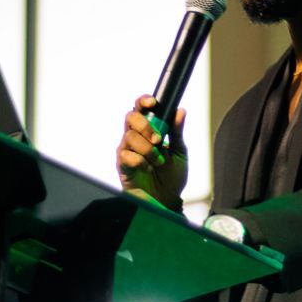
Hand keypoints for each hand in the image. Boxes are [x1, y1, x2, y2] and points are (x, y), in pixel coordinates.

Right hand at [116, 96, 188, 210]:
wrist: (167, 200)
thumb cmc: (171, 177)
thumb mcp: (180, 152)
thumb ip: (177, 132)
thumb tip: (179, 111)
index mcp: (148, 131)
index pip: (141, 109)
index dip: (144, 101)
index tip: (153, 102)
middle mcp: (135, 138)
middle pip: (131, 117)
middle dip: (146, 126)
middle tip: (158, 140)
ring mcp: (127, 150)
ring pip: (130, 137)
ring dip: (148, 149)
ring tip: (157, 161)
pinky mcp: (122, 165)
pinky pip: (126, 155)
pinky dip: (141, 161)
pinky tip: (147, 168)